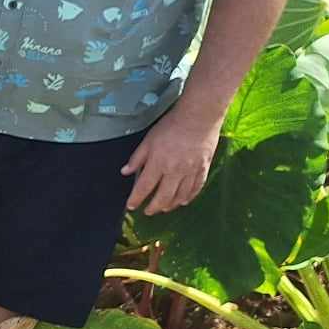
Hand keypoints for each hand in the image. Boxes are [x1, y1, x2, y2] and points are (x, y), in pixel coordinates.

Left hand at [123, 101, 225, 215]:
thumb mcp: (148, 140)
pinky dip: (189, 197)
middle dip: (153, 207)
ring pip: (180, 196)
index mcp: (158, 163)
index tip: (131, 206)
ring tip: (164, 208)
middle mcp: (174, 171)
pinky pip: (196, 188)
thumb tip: (125, 172)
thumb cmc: (171, 125)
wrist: (199, 117)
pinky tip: (183, 201)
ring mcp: (191, 171)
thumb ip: (137, 158)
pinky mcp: (203, 168)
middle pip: (163, 197)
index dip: (136, 199)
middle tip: (148, 211)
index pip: (144, 187)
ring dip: (170, 205)